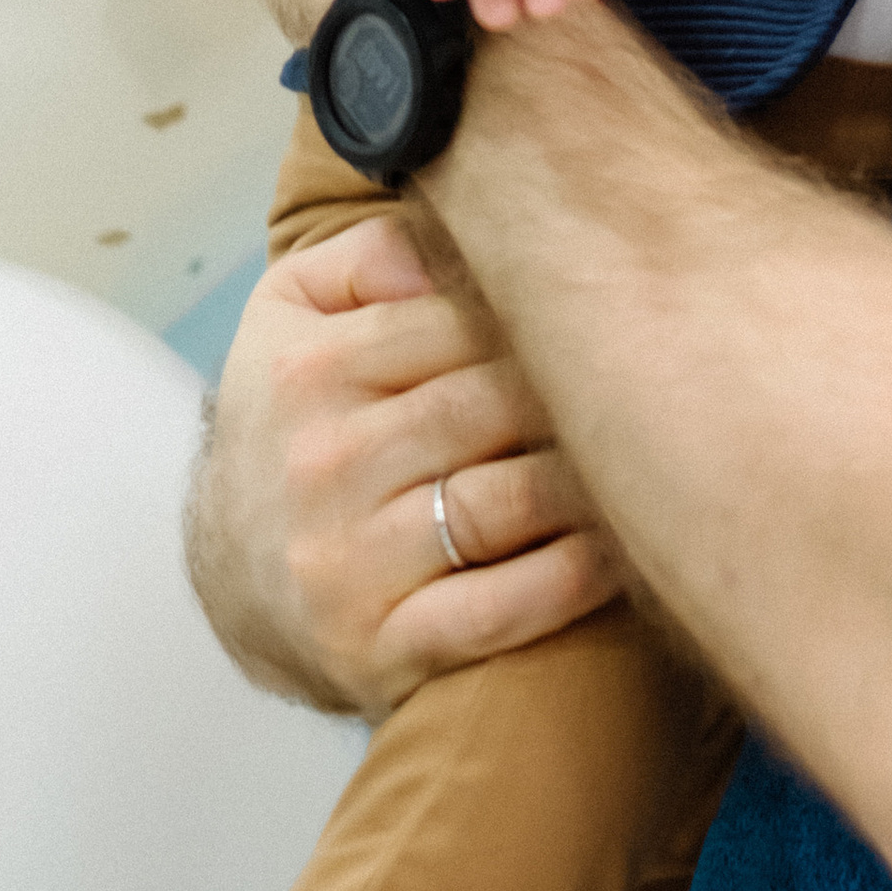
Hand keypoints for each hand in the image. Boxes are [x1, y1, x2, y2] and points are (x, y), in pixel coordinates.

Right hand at [183, 206, 618, 715]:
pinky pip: (500, 608)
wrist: (235, 578)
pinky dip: (572, 579)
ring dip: (589, 479)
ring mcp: (350, 562)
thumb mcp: (291, 315)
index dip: (545, 315)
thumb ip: (368, 253)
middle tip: (656, 377)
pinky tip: (620, 547)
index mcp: (310, 370)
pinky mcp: (381, 647)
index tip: (611, 309)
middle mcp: (324, 463)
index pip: (458, 319)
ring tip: (655, 451)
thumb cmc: (296, 426)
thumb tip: (452, 243)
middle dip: (578, 392)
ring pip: (508, 500)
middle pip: (494, 405)